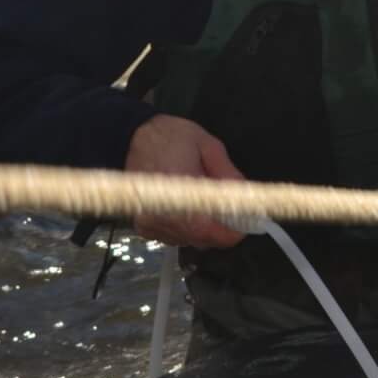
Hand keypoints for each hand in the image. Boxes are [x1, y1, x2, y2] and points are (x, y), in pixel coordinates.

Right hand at [124, 114, 247, 248]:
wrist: (128, 136)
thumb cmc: (170, 137)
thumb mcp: (207, 146)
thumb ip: (228, 174)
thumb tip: (248, 198)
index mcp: (179, 193)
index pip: (213, 231)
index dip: (235, 229)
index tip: (248, 219)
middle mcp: (163, 216)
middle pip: (204, 240)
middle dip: (223, 227)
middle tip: (230, 207)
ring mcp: (152, 224)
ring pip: (191, 241)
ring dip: (205, 228)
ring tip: (204, 202)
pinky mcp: (144, 227)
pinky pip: (175, 237)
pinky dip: (187, 228)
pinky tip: (186, 207)